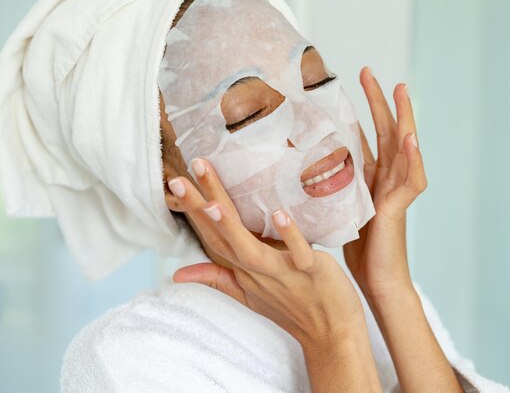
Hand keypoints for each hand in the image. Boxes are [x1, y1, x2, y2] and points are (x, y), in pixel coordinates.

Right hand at [168, 159, 366, 346]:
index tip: (175, 182)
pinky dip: (290, 236)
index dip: (193, 212)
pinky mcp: (312, 271)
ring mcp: (283, 272)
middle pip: (223, 238)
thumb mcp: (248, 293)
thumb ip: (216, 277)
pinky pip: (300, 253)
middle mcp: (257, 270)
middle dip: (200, 209)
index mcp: (243, 269)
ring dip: (231, 227)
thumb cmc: (291, 308)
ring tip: (213, 203)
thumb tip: (177, 274)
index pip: (212, 237)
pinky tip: (279, 213)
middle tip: (178, 180)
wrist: (331, 334)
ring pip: (252, 250)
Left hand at [343, 67, 427, 299]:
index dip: (358, 110)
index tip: (343, 85)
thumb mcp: (335, 209)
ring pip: (404, 147)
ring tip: (400, 89)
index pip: (367, 135)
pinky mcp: (400, 208)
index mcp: (371, 178)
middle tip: (366, 70)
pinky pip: (412, 179)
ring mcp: (396, 191)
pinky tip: (410, 138)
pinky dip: (413, 158)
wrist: (375, 280)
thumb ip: (326, 188)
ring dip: (403, 117)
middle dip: (378, 102)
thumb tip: (294, 172)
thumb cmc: (357, 249)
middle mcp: (386, 179)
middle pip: (385, 132)